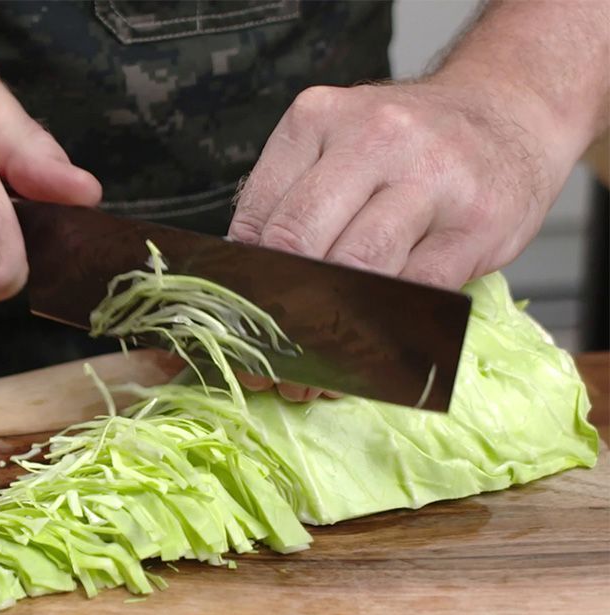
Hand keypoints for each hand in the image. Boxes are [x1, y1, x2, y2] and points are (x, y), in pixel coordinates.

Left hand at [228, 79, 562, 399]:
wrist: (509, 112)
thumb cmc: (408, 145)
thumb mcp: (335, 147)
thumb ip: (287, 205)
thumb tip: (240, 290)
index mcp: (317, 119)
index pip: (259, 217)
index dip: (240, 284)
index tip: (235, 327)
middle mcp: (372, 138)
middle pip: (300, 243)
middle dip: (277, 311)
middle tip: (266, 360)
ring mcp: (430, 178)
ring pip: (357, 270)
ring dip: (328, 332)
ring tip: (311, 374)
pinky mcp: (476, 224)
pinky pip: (416, 292)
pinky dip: (386, 331)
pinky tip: (367, 356)